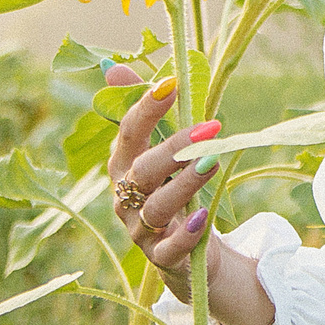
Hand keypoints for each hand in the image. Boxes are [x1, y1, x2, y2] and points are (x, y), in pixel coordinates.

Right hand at [105, 66, 272, 324]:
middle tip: (210, 127)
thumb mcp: (161, 150)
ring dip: (184, 184)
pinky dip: (185, 234)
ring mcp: (140, 230)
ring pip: (156, 207)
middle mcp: (126, 197)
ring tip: (212, 163)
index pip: (128, 134)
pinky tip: (203, 217)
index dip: (146, 109)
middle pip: (143, 171)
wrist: (184, 251)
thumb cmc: (171, 190)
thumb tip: (112, 66)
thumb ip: (146, 112)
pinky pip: (169, 249)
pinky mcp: (161, 259)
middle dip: (174, 147)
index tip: (171, 84)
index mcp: (124, 166)